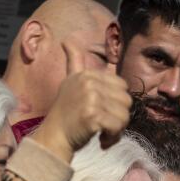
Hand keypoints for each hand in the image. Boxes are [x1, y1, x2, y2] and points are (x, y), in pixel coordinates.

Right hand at [34, 43, 130, 160]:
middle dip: (118, 116)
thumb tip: (66, 39)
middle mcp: (89, 83)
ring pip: (124, 115)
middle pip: (126, 100)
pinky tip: (101, 141)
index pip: (122, 86)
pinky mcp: (93, 115)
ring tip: (102, 133)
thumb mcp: (70, 82)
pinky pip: (117, 127)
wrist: (53, 137)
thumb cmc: (65, 113)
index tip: (102, 112)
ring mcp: (91, 98)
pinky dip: (112, 138)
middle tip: (103, 125)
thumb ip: (74, 61)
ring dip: (116, 130)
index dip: (116, 102)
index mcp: (88, 74)